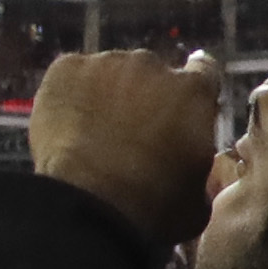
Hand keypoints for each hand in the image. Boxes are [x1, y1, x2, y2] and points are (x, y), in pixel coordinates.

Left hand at [32, 51, 223, 255]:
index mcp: (194, 91)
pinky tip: (68, 125)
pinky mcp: (65, 68)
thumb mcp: (199, 188)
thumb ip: (200, 155)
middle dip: (143, 96)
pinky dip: (69, 94)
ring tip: (92, 133)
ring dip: (106, 95)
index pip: (202, 70)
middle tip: (129, 133)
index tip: (176, 107)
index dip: (186, 91)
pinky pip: (71, 75)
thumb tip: (192, 156)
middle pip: (150, 72)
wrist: (89, 204)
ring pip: (109, 73)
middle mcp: (153, 65)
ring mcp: (106, 63)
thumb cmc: (153, 205)